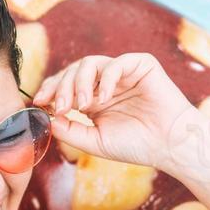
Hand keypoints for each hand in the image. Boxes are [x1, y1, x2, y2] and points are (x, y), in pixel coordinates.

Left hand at [31, 52, 194, 169]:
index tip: (39, 103)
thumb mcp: (95, 141)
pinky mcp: (141, 65)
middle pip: (73, 71)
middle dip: (62, 87)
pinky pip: (117, 63)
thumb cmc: (136, 145)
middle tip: (61, 107)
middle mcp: (105, 82)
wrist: (170, 146)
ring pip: (90, 63)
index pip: (64, 85)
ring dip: (80, 82)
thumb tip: (44, 119)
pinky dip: (106, 79)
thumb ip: (69, 130)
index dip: (50, 90)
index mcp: (93, 98)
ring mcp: (123, 72)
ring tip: (82, 105)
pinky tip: (104, 99)